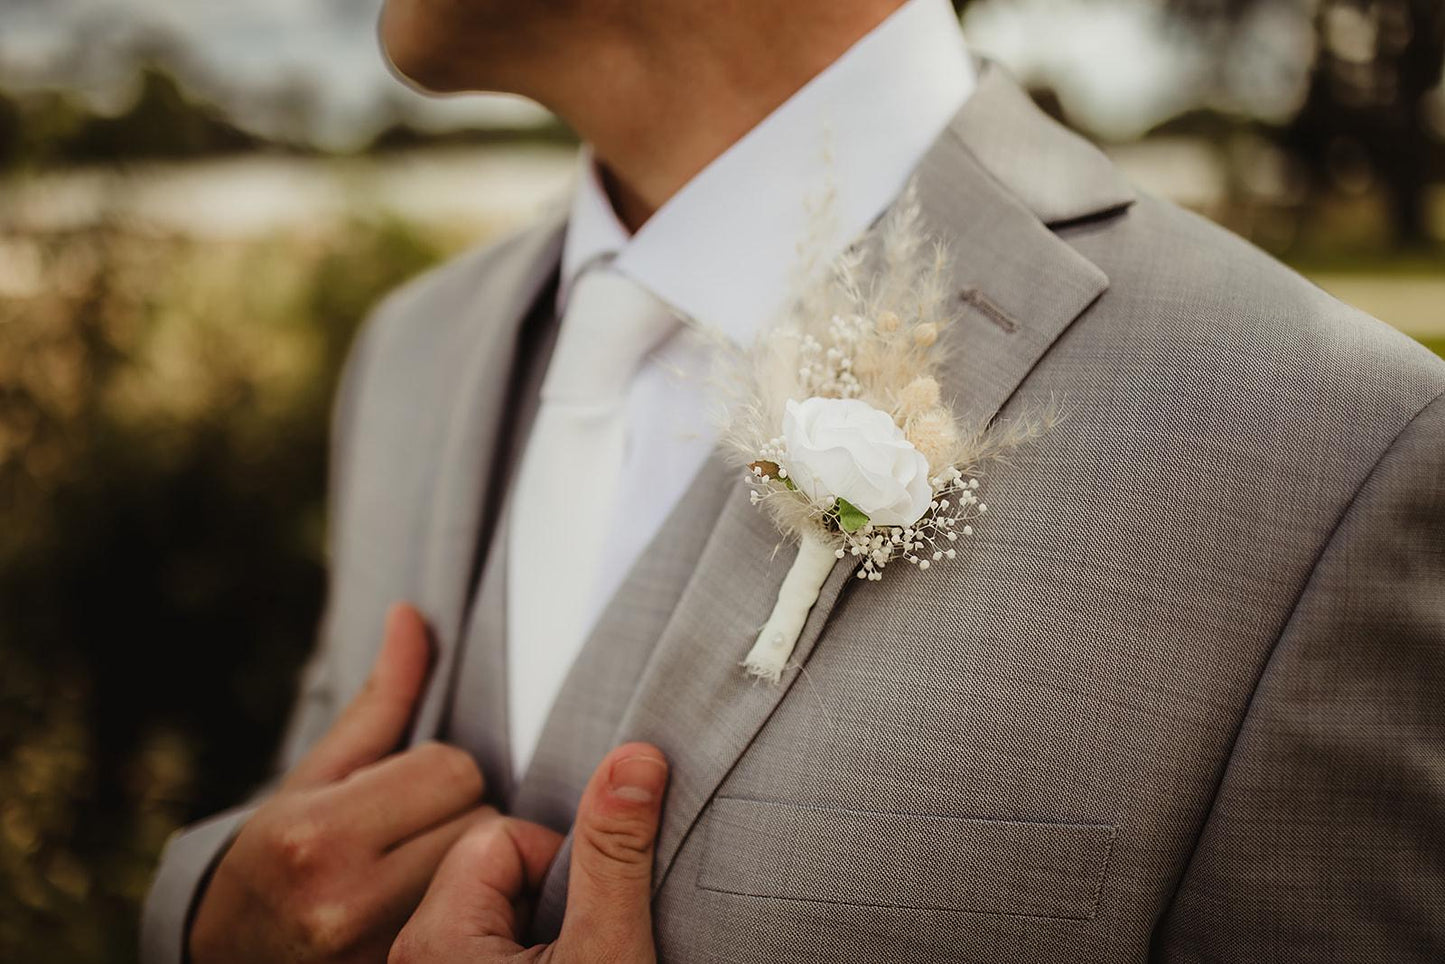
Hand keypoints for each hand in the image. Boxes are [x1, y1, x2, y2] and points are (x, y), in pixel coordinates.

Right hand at [190, 604, 493, 963]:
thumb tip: (413, 614)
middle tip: (411, 834)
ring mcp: (380, 949)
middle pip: (479, 818)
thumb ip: (382, 698)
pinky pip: (483, 917)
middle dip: (458, 814)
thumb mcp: (320, 773)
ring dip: (471, 860)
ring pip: (490, 870)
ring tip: (421, 869)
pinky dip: (476, 904)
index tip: (401, 793)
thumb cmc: (279, 853)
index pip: (452, 769)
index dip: (435, 771)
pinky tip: (443, 906)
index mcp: (318, 836)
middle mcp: (346, 900)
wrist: (230, 956)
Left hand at [389, 742, 668, 963]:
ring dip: (533, 921)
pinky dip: (520, 949)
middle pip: (485, 862)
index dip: (556, 864)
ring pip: (483, 900)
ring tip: (565, 963)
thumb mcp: (607, 953)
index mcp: (434, 938)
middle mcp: (410, 955)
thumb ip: (616, 853)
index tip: (582, 921)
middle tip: (575, 949)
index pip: (499, 835)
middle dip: (543, 890)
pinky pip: (473, 941)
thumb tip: (636, 757)